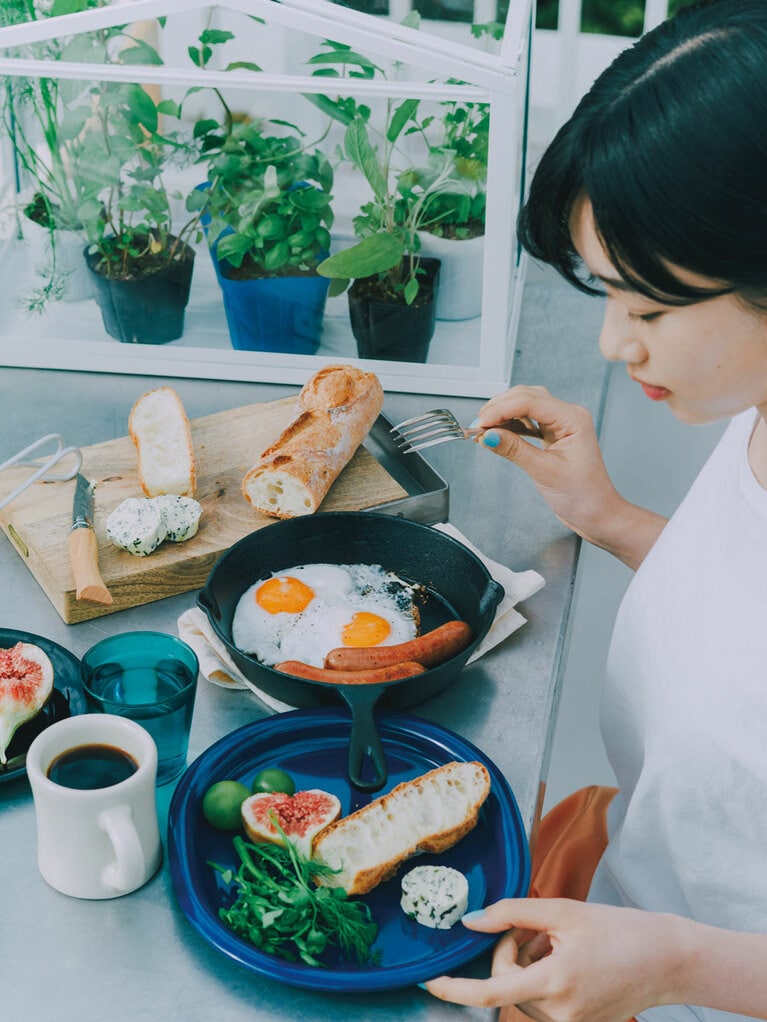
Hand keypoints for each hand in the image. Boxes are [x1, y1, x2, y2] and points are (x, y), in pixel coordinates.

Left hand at [424, 898, 681, 1021]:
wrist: (665, 960)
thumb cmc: (617, 930)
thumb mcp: (562, 911)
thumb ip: (510, 914)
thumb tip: (469, 921)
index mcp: (555, 983)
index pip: (492, 992)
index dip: (456, 990)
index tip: (430, 983)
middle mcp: (559, 1014)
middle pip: (506, 982)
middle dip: (508, 950)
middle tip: (532, 926)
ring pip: (521, 991)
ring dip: (526, 962)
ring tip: (557, 942)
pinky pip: (540, 1002)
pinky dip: (540, 976)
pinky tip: (565, 958)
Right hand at [472, 386, 666, 567]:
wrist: (596, 513)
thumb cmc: (583, 495)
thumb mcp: (544, 471)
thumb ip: (514, 449)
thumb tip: (488, 435)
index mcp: (573, 419)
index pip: (529, 401)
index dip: (501, 409)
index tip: (480, 423)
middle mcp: (568, 416)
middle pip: (526, 396)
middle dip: (499, 408)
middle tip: (478, 426)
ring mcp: (561, 424)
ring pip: (525, 405)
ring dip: (503, 414)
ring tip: (485, 430)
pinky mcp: (553, 434)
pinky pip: (528, 421)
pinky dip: (511, 424)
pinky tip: (499, 433)